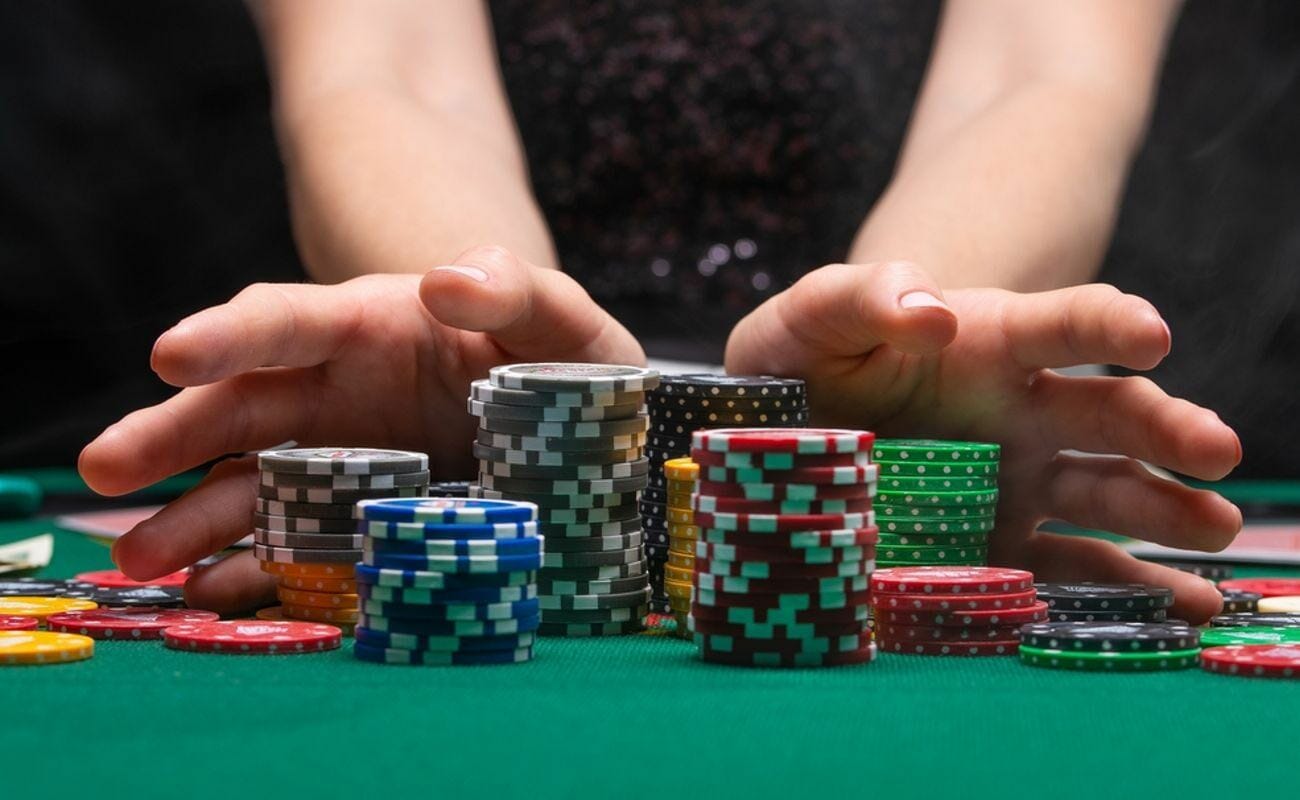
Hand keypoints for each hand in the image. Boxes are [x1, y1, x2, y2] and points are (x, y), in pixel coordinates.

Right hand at [79, 245, 642, 612]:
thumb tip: (445, 280)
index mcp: (370, 328)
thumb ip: (515, 289)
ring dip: (195, 518)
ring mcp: (340, 462)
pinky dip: (256, 571)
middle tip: (103, 469)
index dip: (231, 335)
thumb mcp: (559, 320)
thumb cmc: (557, 360)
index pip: (287, 321)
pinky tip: (217, 596)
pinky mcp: (358, 523)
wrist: (572, 428)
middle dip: (172, 434)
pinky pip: (294, 545)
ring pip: (251, 483)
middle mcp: (336, 393)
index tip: (171, 353)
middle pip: (239, 406)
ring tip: (140, 557)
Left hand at [726, 261, 1241, 622]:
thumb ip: (864, 298)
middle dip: (1165, 426)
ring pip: (1106, 493)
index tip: (1151, 333)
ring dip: (1166, 511)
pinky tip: (1177, 610)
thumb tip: (936, 313)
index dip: (1107, 323)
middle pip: (1108, 412)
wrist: (790, 426)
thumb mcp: (814, 317)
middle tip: (1216, 449)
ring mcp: (1018, 481)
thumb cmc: (808, 355)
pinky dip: (1120, 588)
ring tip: (1217, 532)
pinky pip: (1066, 568)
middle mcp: (1021, 412)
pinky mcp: (999, 545)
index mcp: (988, 343)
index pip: (1062, 323)